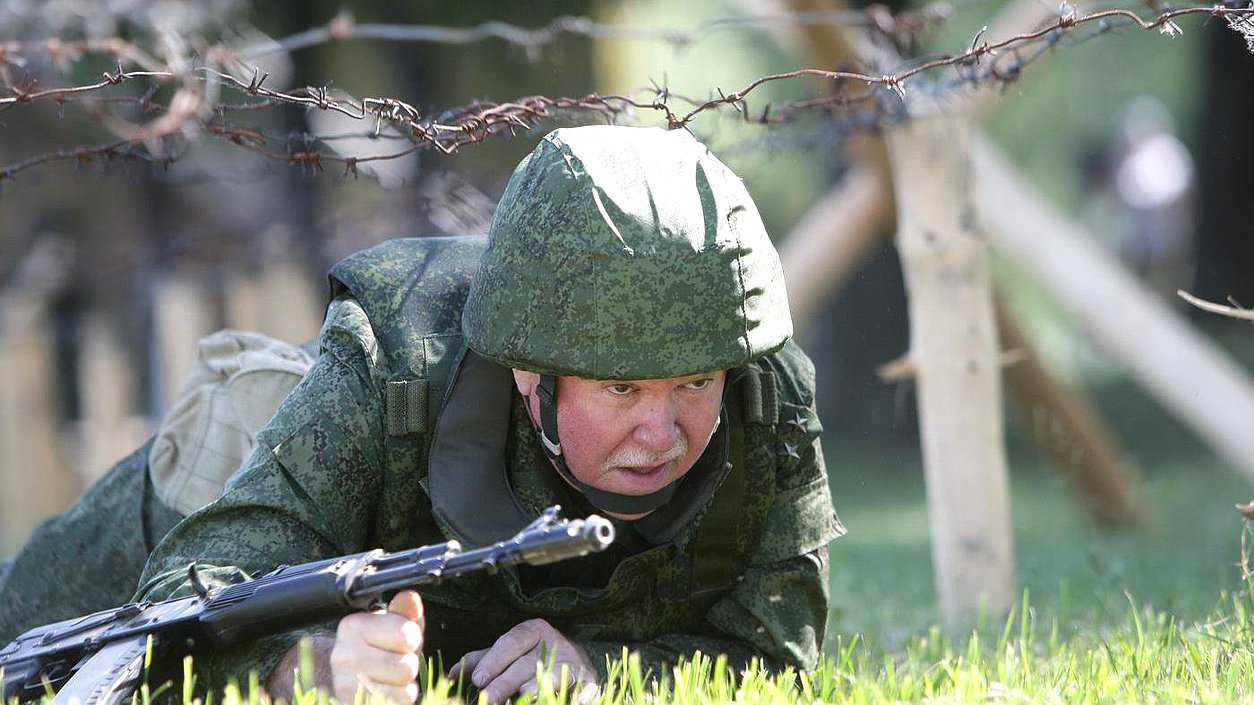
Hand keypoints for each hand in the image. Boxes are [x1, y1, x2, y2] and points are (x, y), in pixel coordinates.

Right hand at [329, 590, 424, 703]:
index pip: (406, 635)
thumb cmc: (378, 648)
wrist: (350, 679)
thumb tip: (410, 598)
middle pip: (406, 667)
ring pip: (403, 691)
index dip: (412, 640)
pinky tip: (386, 691)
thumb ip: (405, 612)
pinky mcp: (350, 704)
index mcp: (353, 626)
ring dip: (404, 686)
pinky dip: (397, 701)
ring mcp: (344, 686)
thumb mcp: (394, 625)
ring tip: (389, 678)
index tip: (401, 640)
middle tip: (394, 662)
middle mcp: (343, 656)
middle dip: (408, 665)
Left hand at [450, 619, 598, 704]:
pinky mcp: (589, 682)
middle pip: (526, 664)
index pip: (512, 642)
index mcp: (534, 631)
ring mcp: (573, 663)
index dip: (494, 660)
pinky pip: (585, 691)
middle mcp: (554, 644)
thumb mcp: (510, 652)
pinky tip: (573, 702)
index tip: (478, 679)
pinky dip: (579, 698)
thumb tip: (452, 673)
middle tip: (489, 698)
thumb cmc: (533, 655)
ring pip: (553, 677)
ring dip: (537, 689)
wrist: (579, 658)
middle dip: (506, 682)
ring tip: (524, 697)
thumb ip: (483, 660)